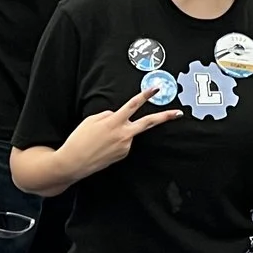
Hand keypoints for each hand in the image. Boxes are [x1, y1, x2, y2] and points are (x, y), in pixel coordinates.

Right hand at [60, 88, 182, 178]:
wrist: (74, 162)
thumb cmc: (80, 140)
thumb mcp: (91, 120)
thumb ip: (109, 115)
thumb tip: (118, 116)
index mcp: (114, 122)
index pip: (133, 105)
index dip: (145, 95)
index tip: (156, 89)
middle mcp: (123, 134)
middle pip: (149, 123)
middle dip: (165, 117)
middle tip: (178, 113)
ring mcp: (125, 146)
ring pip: (128, 131)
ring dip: (120, 131)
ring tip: (101, 139)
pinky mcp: (123, 154)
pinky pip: (123, 141)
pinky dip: (116, 140)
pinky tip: (104, 146)